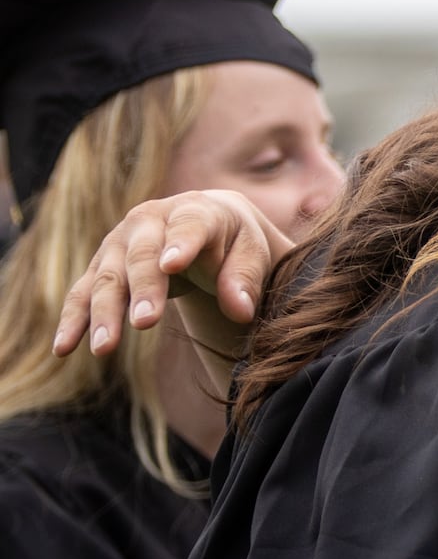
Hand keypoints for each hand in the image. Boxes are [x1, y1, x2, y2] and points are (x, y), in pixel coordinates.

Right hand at [53, 190, 292, 367]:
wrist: (206, 225)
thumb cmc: (235, 241)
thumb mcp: (252, 253)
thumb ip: (245, 279)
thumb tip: (240, 310)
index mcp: (195, 210)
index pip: (189, 225)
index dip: (181, 244)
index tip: (172, 264)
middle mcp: (150, 220)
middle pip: (142, 255)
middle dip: (142, 288)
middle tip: (145, 323)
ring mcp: (120, 242)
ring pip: (108, 277)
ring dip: (104, 312)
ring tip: (105, 348)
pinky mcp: (102, 266)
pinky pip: (83, 293)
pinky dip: (73, 321)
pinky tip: (63, 348)